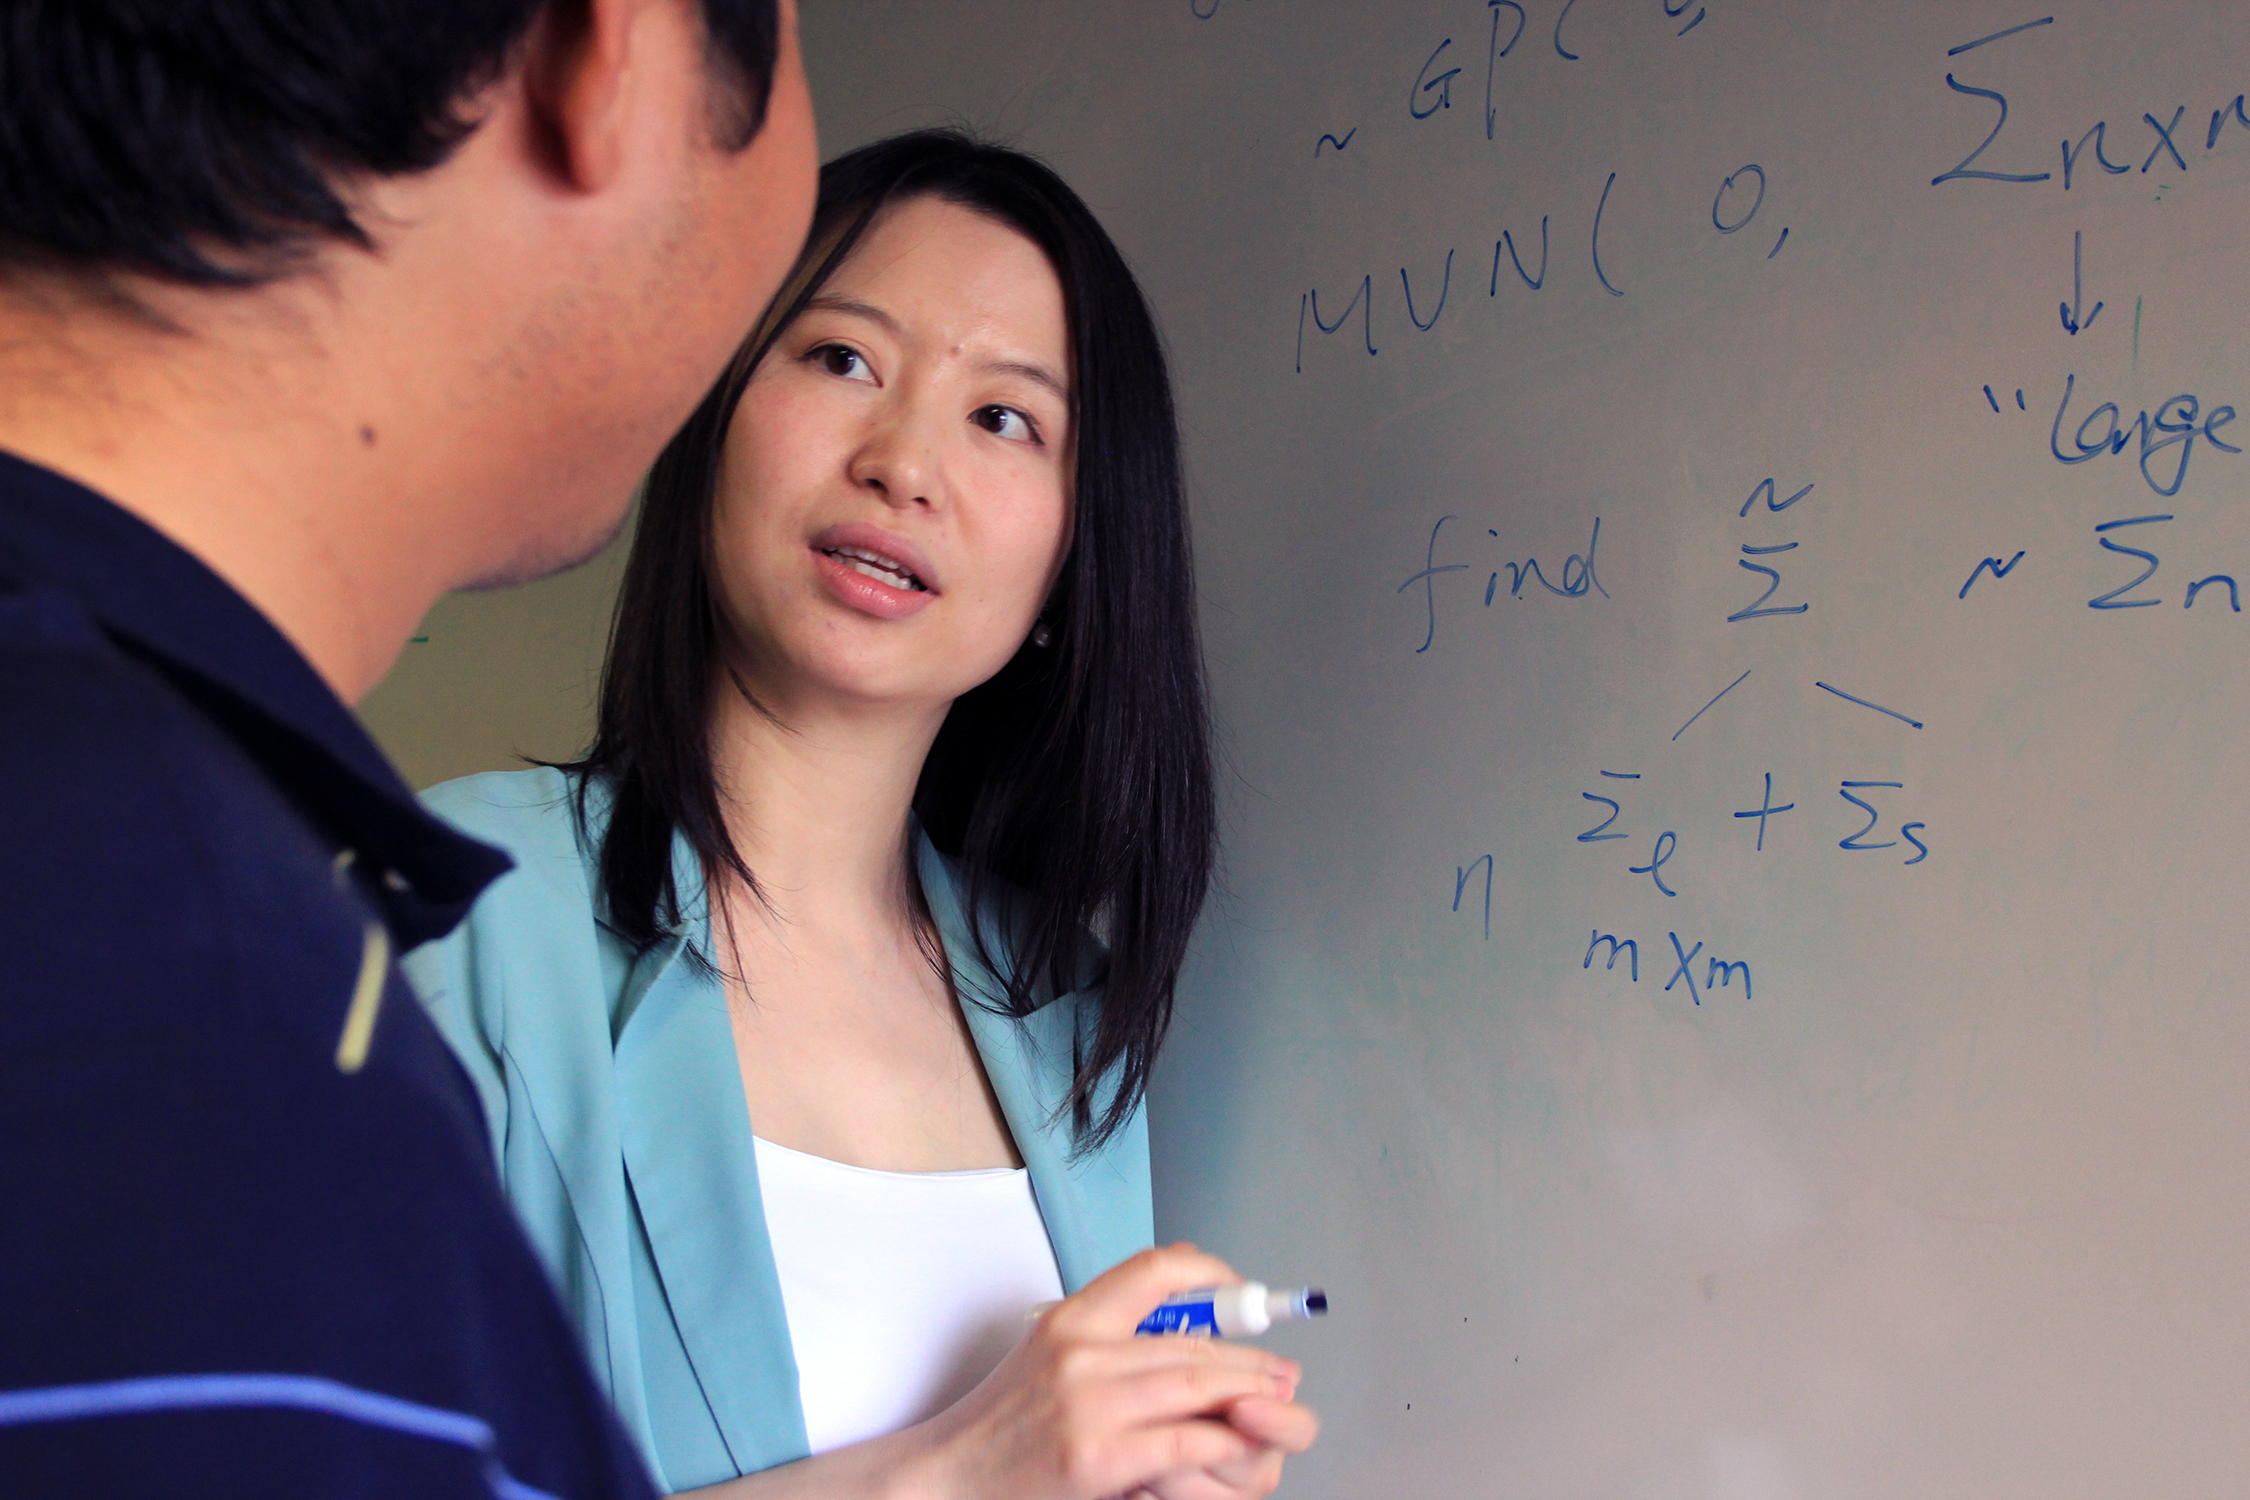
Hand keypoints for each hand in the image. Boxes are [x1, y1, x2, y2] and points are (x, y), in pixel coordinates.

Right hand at [900, 1243, 1319, 1499]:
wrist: (950, 1478)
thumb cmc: (1002, 1427)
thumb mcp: (1047, 1358)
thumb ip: (1106, 1338)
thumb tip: (1184, 1327)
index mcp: (1069, 1320)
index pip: (1154, 1270)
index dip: (1209, 1272)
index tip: (1239, 1290)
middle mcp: (1080, 1351)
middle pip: (1192, 1339)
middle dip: (1250, 1356)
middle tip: (1283, 1368)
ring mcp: (1089, 1405)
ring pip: (1199, 1386)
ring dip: (1251, 1395)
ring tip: (1278, 1401)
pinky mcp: (1098, 1458)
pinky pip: (1186, 1442)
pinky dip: (1225, 1442)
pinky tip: (1239, 1445)